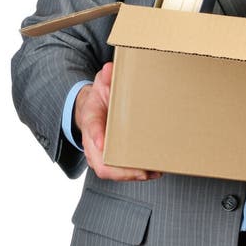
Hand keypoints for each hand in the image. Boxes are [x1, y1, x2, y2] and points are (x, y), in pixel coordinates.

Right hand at [75, 61, 161, 181]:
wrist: (93, 108)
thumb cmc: (100, 97)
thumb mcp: (102, 83)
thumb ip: (106, 77)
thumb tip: (109, 69)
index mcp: (91, 119)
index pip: (91, 129)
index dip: (97, 136)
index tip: (103, 143)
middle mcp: (93, 141)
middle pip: (100, 162)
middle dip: (121, 170)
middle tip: (141, 170)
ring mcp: (100, 153)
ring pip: (110, 172)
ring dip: (131, 175)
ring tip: (153, 173)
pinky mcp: (111, 158)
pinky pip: (119, 172)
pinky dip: (135, 174)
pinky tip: (154, 172)